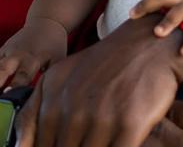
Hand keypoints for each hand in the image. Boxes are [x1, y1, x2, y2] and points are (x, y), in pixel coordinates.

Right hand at [0, 18, 67, 99]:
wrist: (45, 22)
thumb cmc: (54, 45)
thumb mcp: (58, 60)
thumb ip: (50, 76)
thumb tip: (44, 95)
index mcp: (34, 58)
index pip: (23, 74)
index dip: (15, 85)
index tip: (6, 94)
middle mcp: (18, 53)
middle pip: (3, 69)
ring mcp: (8, 49)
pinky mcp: (3, 48)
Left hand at [15, 14, 182, 146]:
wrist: (148, 45)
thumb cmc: (104, 66)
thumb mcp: (61, 78)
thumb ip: (34, 111)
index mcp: (51, 94)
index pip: (36, 143)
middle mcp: (72, 105)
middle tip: (79, 144)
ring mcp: (100, 115)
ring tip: (97, 143)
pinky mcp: (129, 123)